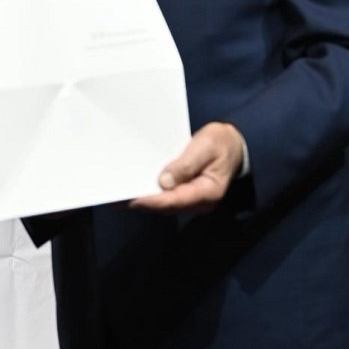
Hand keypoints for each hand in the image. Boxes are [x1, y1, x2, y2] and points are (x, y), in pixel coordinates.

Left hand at [129, 122, 244, 214]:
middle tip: (116, 198)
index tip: (132, 199)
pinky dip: (149, 193)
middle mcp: (198, 202)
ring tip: (118, 193)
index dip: (152, 201)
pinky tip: (132, 187)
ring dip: (142, 198)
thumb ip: (186, 164)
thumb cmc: (221, 143)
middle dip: (141, 201)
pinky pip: (164, 197)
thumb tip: (164, 181)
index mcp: (208, 192)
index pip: (175, 200)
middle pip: (165, 205)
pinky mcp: (184, 195)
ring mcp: (191, 200)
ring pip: (162, 203)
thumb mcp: (206, 146)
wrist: (232, 145)